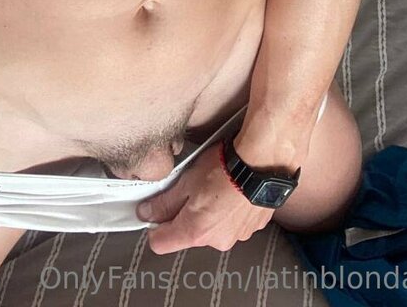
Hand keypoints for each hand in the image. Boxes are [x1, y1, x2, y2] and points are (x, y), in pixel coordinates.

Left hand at [135, 141, 272, 253]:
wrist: (261, 163)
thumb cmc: (223, 168)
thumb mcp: (185, 182)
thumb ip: (164, 202)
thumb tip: (146, 213)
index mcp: (195, 232)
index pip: (161, 244)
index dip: (154, 226)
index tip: (156, 209)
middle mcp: (216, 241)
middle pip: (188, 233)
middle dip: (185, 214)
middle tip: (190, 188)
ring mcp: (237, 236)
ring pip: (211, 227)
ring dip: (209, 212)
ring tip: (214, 185)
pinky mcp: (252, 227)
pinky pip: (232, 222)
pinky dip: (228, 210)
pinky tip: (231, 189)